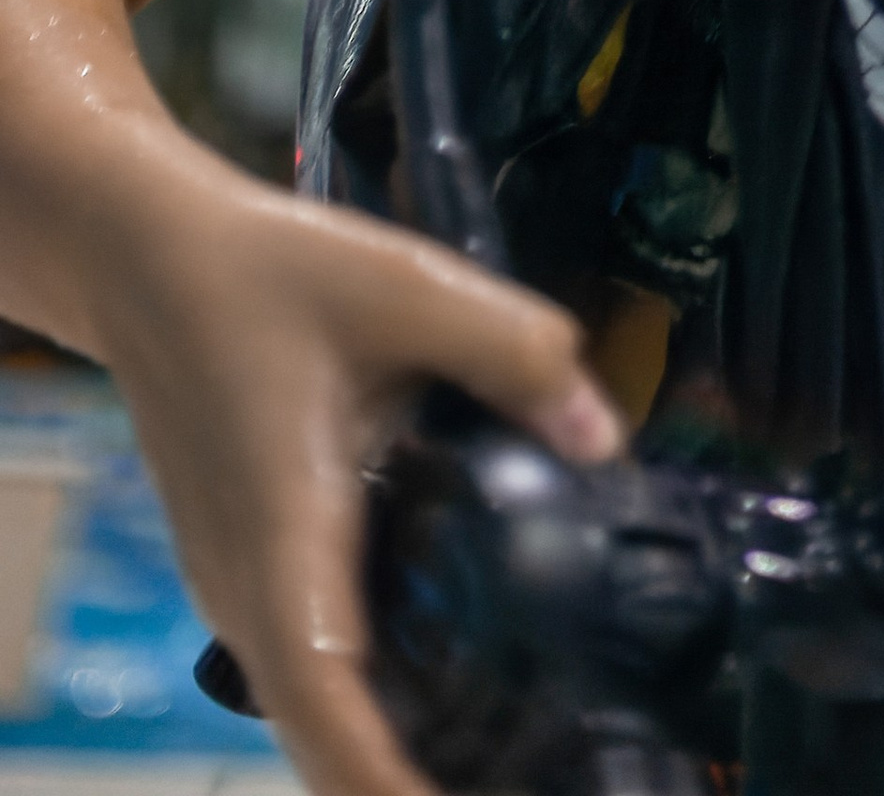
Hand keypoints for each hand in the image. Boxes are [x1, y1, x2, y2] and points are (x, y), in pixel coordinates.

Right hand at [95, 157, 620, 795]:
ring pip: (308, 705)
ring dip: (383, 746)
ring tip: (501, 746)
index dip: (382, 775)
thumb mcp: (409, 286)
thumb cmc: (271, 272)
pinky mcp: (242, 568)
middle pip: (318, 731)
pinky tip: (448, 676)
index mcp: (285, 529)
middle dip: (400, 780)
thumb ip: (515, 352)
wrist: (154, 263)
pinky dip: (363, 698)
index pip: (322, 694)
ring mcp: (234, 584)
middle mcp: (248, 581)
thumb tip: (604, 435)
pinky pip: (303, 663)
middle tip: (516, 775)